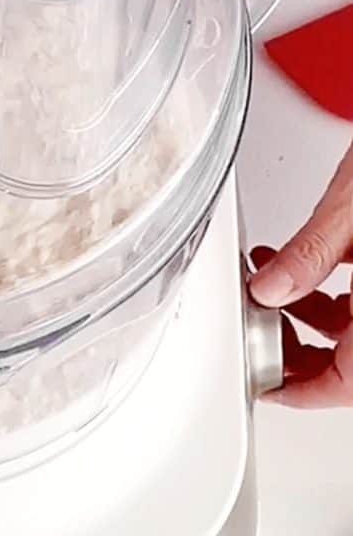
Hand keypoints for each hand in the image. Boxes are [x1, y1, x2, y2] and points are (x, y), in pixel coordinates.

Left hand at [250, 138, 352, 407]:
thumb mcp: (351, 209)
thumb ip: (310, 253)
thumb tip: (269, 288)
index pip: (349, 381)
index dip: (302, 390)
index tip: (266, 383)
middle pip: (351, 358)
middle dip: (299, 347)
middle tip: (257, 330)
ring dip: (308, 313)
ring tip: (266, 283)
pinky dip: (328, 286)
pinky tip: (296, 261)